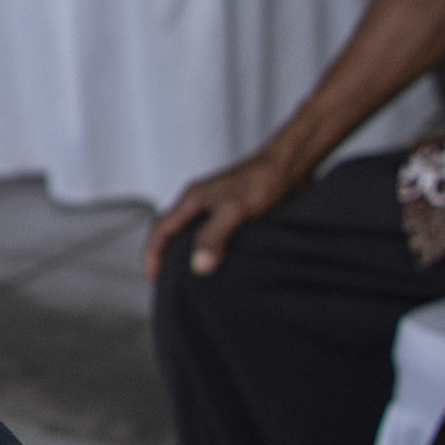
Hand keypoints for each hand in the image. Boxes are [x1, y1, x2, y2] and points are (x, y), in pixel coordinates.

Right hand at [146, 148, 307, 280]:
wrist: (291, 165)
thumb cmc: (262, 179)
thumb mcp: (233, 211)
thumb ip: (213, 236)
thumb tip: (198, 265)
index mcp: (192, 199)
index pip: (161, 229)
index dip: (153, 254)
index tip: (154, 278)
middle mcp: (201, 202)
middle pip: (172, 229)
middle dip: (165, 254)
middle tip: (168, 279)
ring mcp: (218, 205)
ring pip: (193, 231)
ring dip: (189, 251)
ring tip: (193, 275)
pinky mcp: (236, 211)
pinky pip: (214, 232)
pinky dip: (211, 247)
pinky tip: (223, 260)